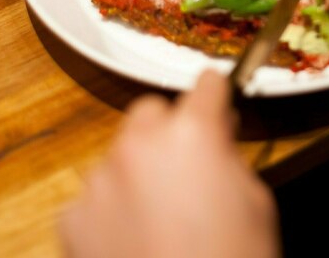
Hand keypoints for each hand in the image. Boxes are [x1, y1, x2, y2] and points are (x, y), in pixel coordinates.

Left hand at [59, 70, 280, 257]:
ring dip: (138, 172)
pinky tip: (135, 242)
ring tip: (161, 217)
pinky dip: (112, 211)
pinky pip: (96, 198)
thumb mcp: (255, 202)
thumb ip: (227, 158)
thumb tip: (215, 141)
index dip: (216, 98)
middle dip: (169, 131)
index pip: (205, 86)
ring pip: (120, 156)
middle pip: (150, 112)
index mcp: (192, 134)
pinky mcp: (73, 219)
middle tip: (189, 168)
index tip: (218, 106)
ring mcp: (100, 182)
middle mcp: (139, 146)